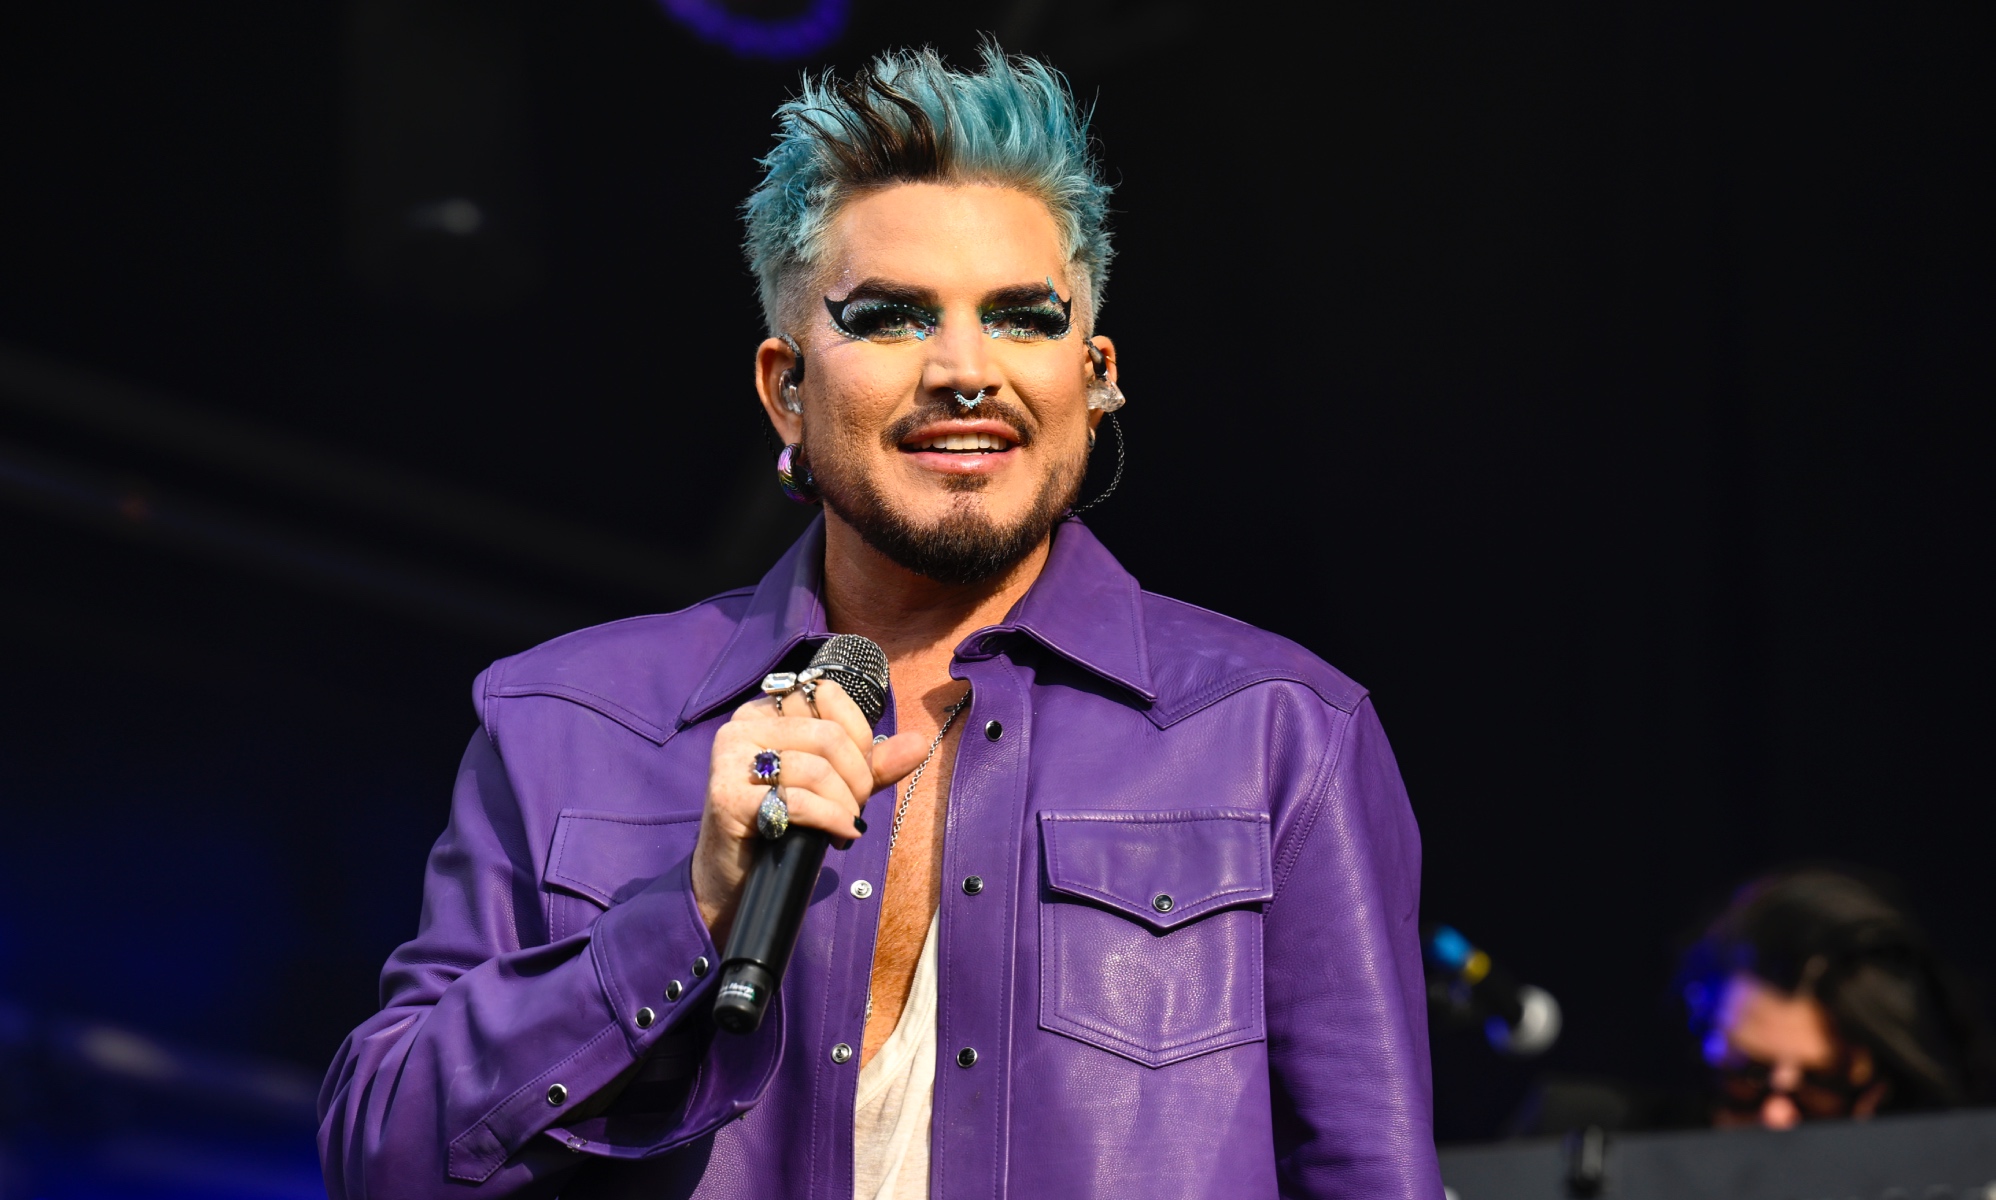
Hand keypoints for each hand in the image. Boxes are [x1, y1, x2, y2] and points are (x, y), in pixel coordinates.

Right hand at [692, 680, 927, 941]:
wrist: (734, 877)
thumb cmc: (784, 825)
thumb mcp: (833, 786)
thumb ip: (873, 763)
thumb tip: (920, 743)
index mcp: (765, 711)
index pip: (828, 695)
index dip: (860, 736)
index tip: (862, 775)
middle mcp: (742, 727)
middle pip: (828, 735)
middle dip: (858, 778)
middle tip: (856, 809)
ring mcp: (731, 760)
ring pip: (816, 768)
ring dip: (845, 804)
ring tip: (845, 826)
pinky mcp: (727, 798)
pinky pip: (797, 801)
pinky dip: (830, 819)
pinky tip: (839, 836)